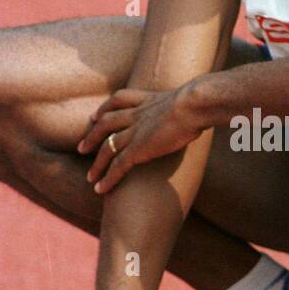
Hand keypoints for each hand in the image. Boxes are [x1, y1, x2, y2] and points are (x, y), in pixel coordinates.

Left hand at [77, 84, 202, 193]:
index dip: (105, 108)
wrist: (195, 104)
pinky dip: (107, 178)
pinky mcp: (139, 149)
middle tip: (81, 148)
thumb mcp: (194, 99)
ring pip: (107, 148)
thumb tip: (207, 108)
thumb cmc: (202, 101)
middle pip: (106, 123)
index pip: (119, 100)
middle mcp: (137, 114)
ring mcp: (135, 132)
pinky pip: (117, 166)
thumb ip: (193, 105)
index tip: (96, 117)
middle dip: (91, 136)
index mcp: (149, 100)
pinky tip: (99, 190)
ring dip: (96, 164)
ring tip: (89, 177)